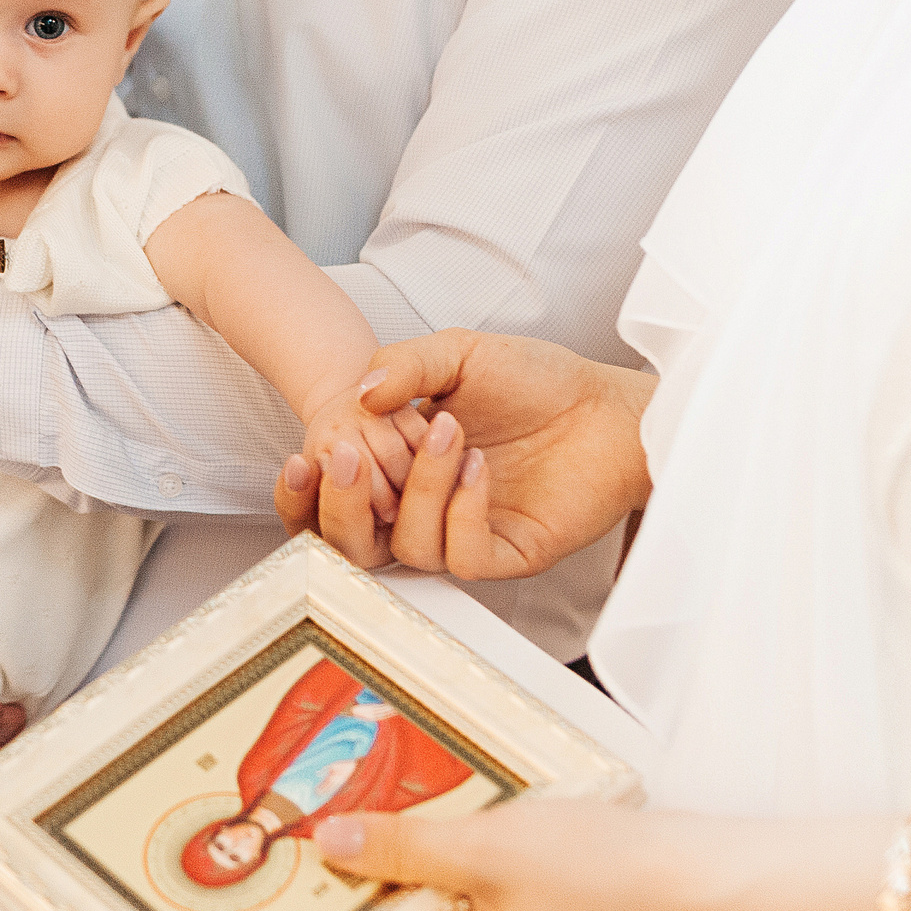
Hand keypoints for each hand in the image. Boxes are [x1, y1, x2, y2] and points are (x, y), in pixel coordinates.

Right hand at [275, 330, 653, 579]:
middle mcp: (422, 510)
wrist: (607, 404)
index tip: (303, 457)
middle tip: (353, 455)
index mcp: (395, 470)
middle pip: (350, 544)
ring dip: (419, 489)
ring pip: (406, 548)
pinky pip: (461, 556)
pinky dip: (461, 510)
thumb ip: (405, 365)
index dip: (302, 495)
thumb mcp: (458, 354)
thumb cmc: (535, 381)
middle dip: (342, 504)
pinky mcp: (506, 555)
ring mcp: (462, 535)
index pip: (330, 502)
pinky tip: (480, 466)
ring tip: (449, 433)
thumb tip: (359, 396)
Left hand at [310, 801, 718, 910]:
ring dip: (407, 878)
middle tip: (327, 841)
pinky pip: (473, 906)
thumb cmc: (603, 875)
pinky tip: (431, 839)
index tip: (301, 888)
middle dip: (372, 889)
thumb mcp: (486, 850)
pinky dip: (446, 876)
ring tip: (365, 834)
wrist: (698, 878)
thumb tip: (330, 843)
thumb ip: (403, 849)